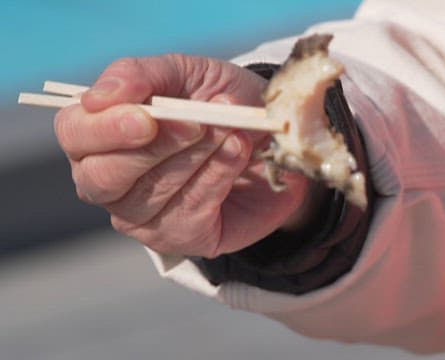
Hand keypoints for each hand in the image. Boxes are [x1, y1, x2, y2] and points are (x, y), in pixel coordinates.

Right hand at [54, 54, 313, 257]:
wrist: (274, 136)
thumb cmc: (217, 102)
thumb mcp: (188, 74)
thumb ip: (143, 75)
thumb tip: (101, 95)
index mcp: (98, 133)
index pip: (75, 134)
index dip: (105, 127)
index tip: (146, 116)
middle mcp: (108, 180)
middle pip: (103, 176)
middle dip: (155, 147)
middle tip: (198, 123)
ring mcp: (141, 216)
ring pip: (150, 194)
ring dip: (195, 157)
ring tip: (231, 130)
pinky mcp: (181, 238)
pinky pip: (190, 212)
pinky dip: (217, 177)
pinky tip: (238, 152)